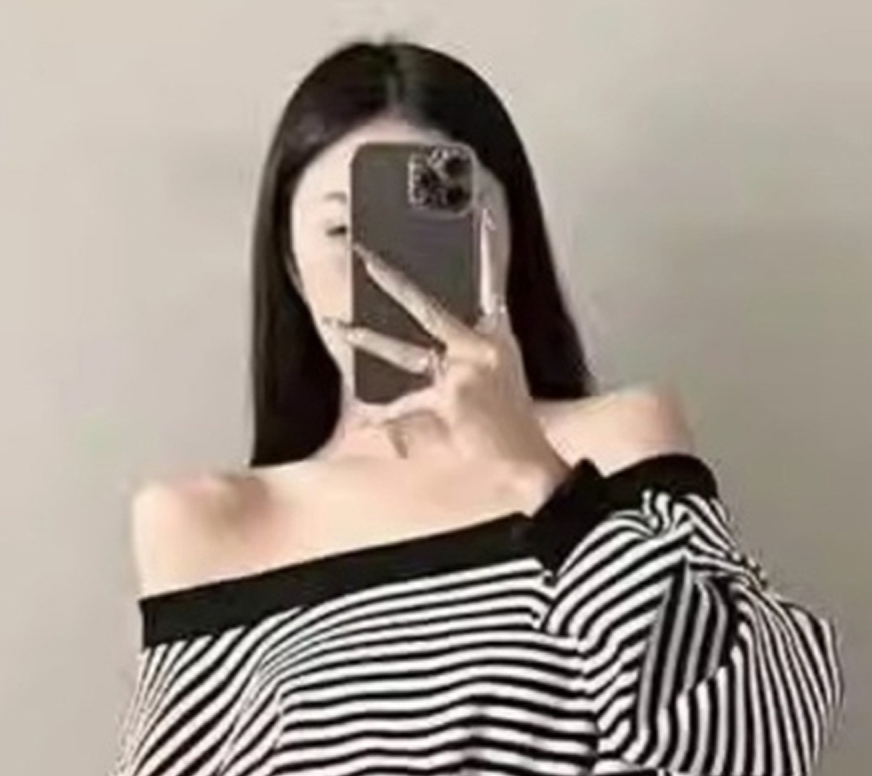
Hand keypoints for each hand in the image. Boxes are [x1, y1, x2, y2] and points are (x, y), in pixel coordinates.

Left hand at [325, 205, 569, 505]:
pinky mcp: (450, 400)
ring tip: (339, 325)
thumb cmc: (516, 428)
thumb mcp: (503, 385)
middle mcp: (481, 350)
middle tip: (366, 257)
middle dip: (392, 281)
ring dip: (368, 338)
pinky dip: (385, 418)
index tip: (484, 215)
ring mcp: (463, 373)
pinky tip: (364, 419)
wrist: (532, 463)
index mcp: (498, 341)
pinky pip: (405, 407)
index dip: (487, 249)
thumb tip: (439, 351)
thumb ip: (470, 357)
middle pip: (428, 308)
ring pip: (404, 352)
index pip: (491, 285)